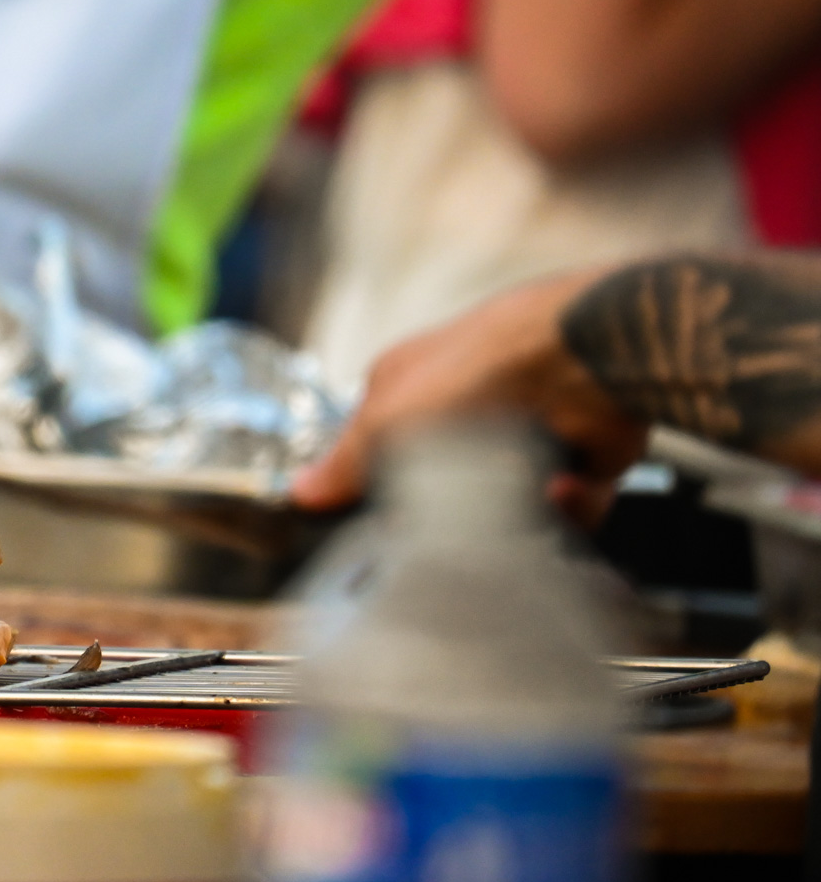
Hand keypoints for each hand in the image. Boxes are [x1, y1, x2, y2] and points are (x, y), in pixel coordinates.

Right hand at [291, 269, 650, 521]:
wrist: (581, 359)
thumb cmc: (476, 369)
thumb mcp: (386, 419)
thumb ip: (343, 464)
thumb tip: (301, 492)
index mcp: (409, 387)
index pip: (376, 447)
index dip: (374, 486)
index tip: (377, 520)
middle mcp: (467, 407)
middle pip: (444, 486)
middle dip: (451, 511)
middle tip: (451, 523)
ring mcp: (525, 432)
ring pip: (505, 508)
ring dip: (515, 514)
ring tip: (519, 499)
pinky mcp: (578, 457)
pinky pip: (564, 512)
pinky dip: (567, 507)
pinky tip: (560, 488)